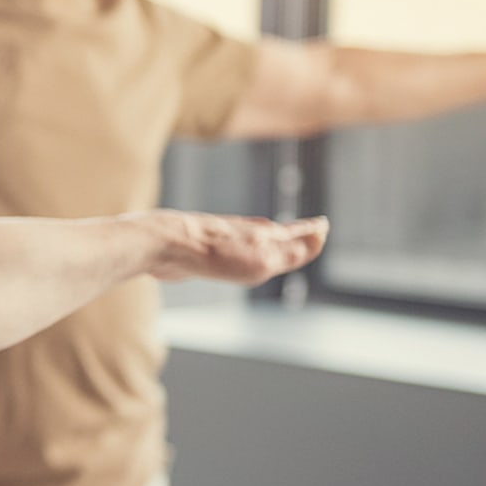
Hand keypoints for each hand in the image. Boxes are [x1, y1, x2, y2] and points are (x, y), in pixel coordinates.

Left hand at [148, 212, 328, 285]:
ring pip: (249, 237)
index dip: (309, 232)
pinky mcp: (199, 248)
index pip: (292, 232)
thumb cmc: (211, 254)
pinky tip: (230, 251)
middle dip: (291, 233)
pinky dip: (239, 247)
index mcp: (259, 235)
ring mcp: (220, 237)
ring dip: (265, 238)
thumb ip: (289, 253)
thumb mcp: (260, 260)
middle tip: (307, 230)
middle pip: (273, 232)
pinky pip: (228, 246)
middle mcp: (242, 232)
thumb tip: (318, 239)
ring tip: (273, 238)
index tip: (323, 226)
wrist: (161, 243)